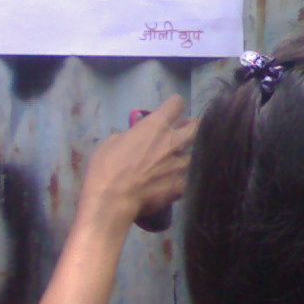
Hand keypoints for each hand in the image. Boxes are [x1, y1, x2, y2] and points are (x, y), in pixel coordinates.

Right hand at [78, 96, 196, 224]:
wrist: (113, 199)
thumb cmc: (106, 167)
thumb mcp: (111, 142)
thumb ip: (130, 136)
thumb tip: (135, 138)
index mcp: (155, 126)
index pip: (175, 104)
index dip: (174, 105)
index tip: (172, 109)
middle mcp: (173, 141)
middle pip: (197, 126)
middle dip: (194, 125)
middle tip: (189, 128)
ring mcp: (181, 164)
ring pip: (196, 153)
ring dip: (188, 154)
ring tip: (180, 159)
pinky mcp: (182, 184)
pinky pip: (188, 177)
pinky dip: (183, 177)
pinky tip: (176, 181)